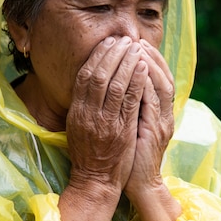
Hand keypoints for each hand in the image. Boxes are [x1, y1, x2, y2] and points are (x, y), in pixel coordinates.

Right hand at [65, 36, 147, 195]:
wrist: (95, 180)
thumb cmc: (88, 152)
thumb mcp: (78, 124)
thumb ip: (83, 103)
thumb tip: (90, 77)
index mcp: (77, 111)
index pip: (85, 76)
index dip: (97, 56)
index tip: (108, 42)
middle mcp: (89, 114)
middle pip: (99, 75)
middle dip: (112, 54)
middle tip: (124, 39)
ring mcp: (105, 122)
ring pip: (115, 84)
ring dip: (127, 62)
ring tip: (136, 47)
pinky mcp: (122, 130)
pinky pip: (130, 100)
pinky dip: (137, 80)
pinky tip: (143, 67)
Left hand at [123, 40, 180, 220]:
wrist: (140, 184)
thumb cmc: (132, 156)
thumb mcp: (133, 126)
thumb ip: (133, 106)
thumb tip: (122, 85)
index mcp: (161, 112)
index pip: (161, 78)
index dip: (152, 59)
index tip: (137, 43)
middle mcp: (165, 114)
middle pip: (164, 77)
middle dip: (151, 56)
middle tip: (137, 40)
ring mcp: (162, 122)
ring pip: (162, 86)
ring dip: (150, 65)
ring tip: (136, 49)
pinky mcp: (155, 131)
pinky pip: (152, 102)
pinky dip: (145, 84)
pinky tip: (135, 72)